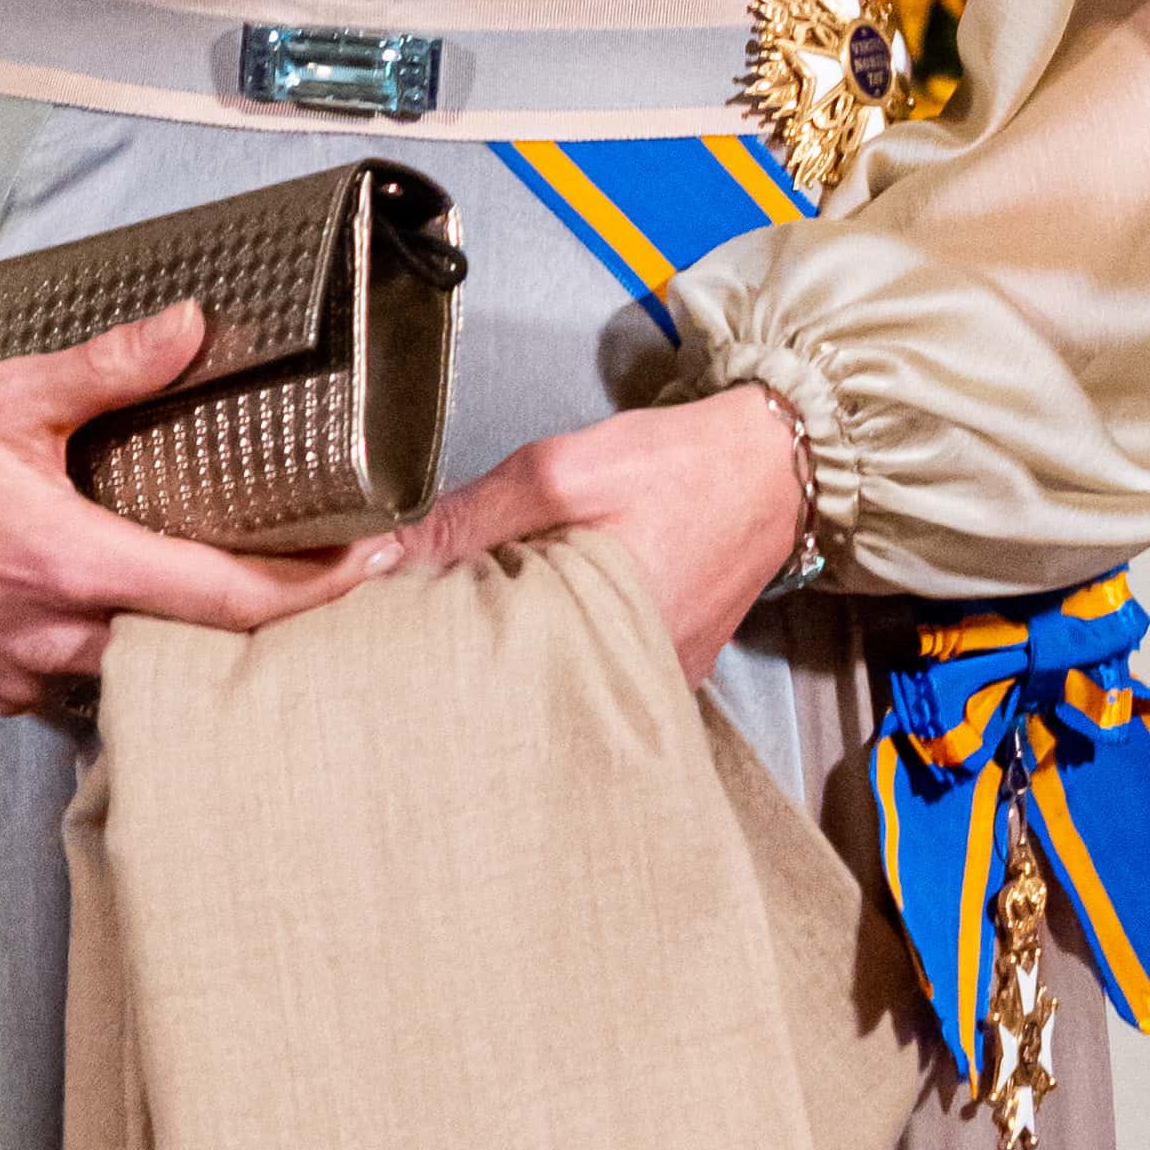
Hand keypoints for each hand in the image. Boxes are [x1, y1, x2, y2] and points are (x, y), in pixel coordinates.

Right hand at [0, 305, 383, 714]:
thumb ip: (110, 368)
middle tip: (334, 581)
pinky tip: (146, 624)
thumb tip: (194, 327)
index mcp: (67, 564)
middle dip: (271, 624)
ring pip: (142, 679)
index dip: (313, 591)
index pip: (223, 601)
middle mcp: (49, 636)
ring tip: (254, 603)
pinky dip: (127, 660)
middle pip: (198, 653)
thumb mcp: (10, 395)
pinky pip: (83, 687)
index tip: (376, 564)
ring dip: (197, 649)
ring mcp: (18, 674)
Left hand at [381, 379, 807, 680]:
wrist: (776, 466)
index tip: (390, 625)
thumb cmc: (680, 465)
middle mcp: (631, 679)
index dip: (433, 645)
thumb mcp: (563, 470)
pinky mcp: (661, 675)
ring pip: (549, 679)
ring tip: (478, 614)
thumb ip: (469, 517)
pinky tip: (538, 614)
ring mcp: (650, 683)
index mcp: (603, 635)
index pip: (485, 667)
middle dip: (466, 654)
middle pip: (514, 685)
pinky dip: (557, 643)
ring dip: (511, 648)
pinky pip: (590, 669)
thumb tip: (373, 559)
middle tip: (425, 621)